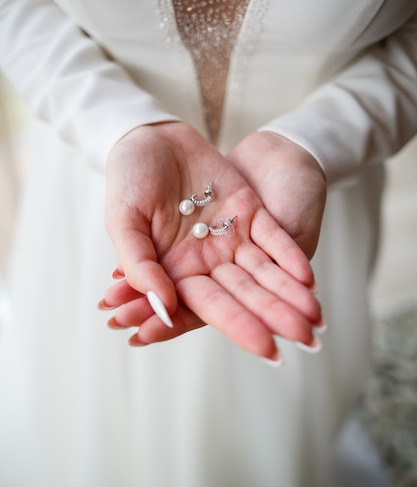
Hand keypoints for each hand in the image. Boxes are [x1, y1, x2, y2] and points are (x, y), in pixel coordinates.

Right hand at [102, 122, 322, 359]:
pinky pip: (273, 238)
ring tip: (316, 316)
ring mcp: (231, 236)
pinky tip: (308, 277)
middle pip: (246, 294)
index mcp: (175, 271)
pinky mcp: (249, 211)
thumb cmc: (127, 179)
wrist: (149, 137)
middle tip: (307, 341)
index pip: (209, 306)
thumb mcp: (123, 221)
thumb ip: (140, 265)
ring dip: (290, 292)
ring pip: (265, 271)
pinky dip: (288, 255)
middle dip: (275, 316)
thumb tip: (163, 309)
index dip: (238, 326)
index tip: (266, 349)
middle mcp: (207, 260)